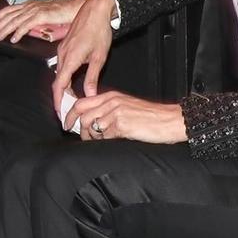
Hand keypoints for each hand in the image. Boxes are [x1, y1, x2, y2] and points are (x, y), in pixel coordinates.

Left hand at [0, 0, 82, 42]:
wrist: (80, 6)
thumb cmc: (66, 13)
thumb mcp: (48, 18)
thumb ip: (38, 24)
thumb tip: (29, 32)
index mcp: (32, 5)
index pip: (11, 9)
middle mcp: (32, 6)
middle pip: (10, 15)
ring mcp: (36, 10)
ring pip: (15, 20)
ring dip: (4, 29)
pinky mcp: (42, 15)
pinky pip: (27, 25)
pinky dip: (18, 32)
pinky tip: (13, 39)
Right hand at [51, 0, 118, 103]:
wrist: (96, 9)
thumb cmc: (99, 30)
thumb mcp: (99, 57)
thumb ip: (92, 77)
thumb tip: (89, 94)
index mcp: (70, 58)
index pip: (59, 85)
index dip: (59, 101)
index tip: (61, 113)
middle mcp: (62, 54)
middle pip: (57, 81)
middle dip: (60, 97)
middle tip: (67, 111)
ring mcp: (62, 49)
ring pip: (58, 73)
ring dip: (63, 87)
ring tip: (71, 99)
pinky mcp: (65, 45)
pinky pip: (61, 65)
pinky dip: (64, 77)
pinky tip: (71, 82)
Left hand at [65, 91, 186, 143]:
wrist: (170, 120)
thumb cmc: (151, 116)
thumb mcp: (127, 106)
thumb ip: (110, 109)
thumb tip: (92, 121)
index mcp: (111, 96)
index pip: (82, 102)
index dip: (71, 114)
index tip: (67, 123)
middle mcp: (111, 102)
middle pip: (83, 114)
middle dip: (77, 128)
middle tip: (81, 136)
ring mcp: (116, 113)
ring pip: (91, 126)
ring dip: (91, 136)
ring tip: (99, 140)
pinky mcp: (122, 125)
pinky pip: (104, 135)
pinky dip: (103, 140)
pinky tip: (110, 141)